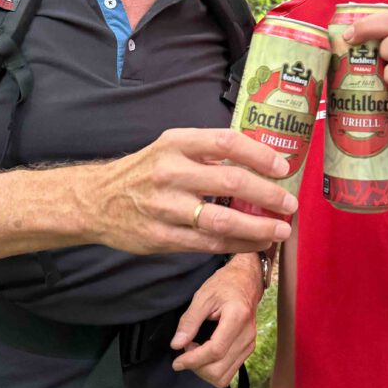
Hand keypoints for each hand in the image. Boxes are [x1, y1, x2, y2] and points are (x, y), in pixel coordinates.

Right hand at [85, 128, 296, 255]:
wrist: (97, 200)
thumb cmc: (144, 171)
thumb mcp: (169, 147)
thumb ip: (207, 152)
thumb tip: (259, 160)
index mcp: (176, 143)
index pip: (226, 143)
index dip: (259, 154)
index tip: (282, 166)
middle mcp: (170, 172)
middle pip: (230, 182)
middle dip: (268, 195)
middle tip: (290, 204)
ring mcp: (165, 207)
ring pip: (222, 220)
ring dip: (258, 227)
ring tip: (280, 229)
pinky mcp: (162, 237)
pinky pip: (208, 243)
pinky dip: (237, 244)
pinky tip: (255, 243)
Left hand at [170, 253, 262, 386]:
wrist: (246, 280)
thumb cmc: (224, 284)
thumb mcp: (202, 297)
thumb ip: (189, 321)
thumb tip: (176, 344)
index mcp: (237, 317)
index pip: (215, 351)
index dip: (193, 360)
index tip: (177, 361)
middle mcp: (247, 335)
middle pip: (218, 369)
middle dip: (196, 366)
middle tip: (186, 348)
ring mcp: (250, 344)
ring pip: (223, 376)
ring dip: (204, 370)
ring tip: (195, 351)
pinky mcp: (248, 349)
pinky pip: (228, 372)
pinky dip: (212, 368)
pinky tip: (205, 353)